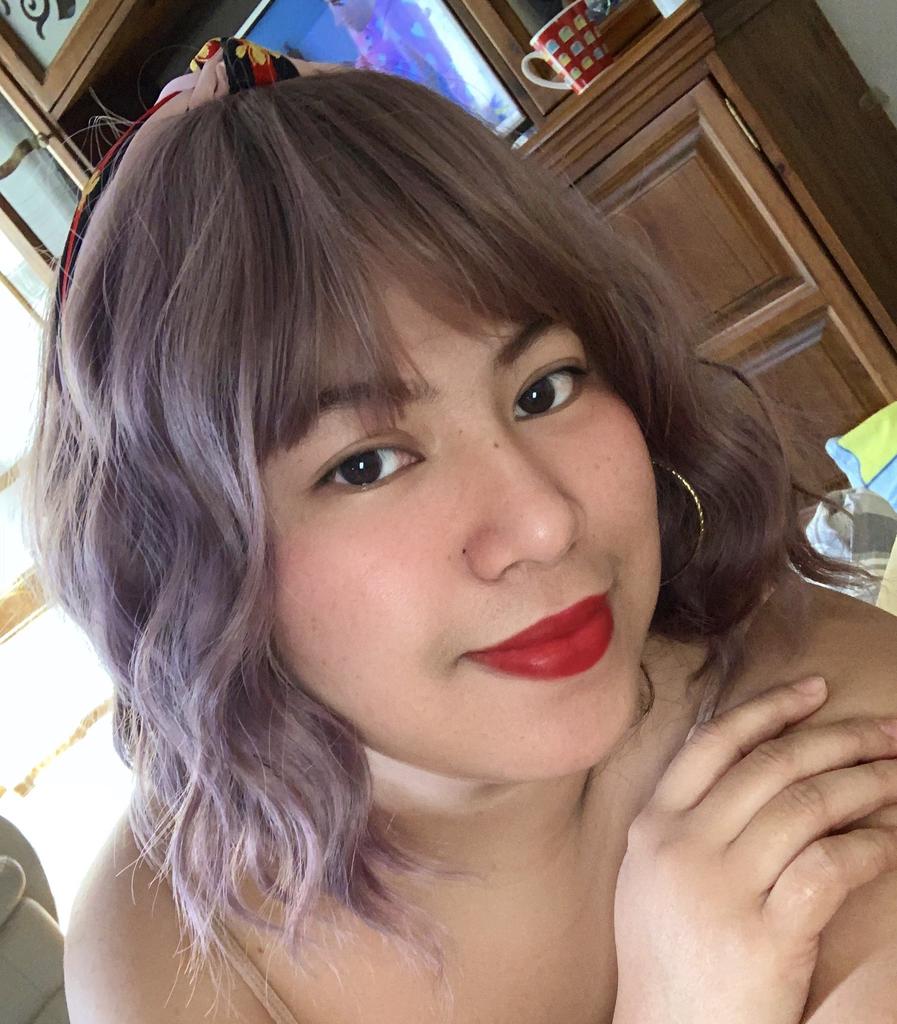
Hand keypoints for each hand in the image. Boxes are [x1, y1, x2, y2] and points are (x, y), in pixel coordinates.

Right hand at [611, 676, 896, 1023]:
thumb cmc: (668, 958)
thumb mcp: (653, 877)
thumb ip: (687, 819)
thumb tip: (753, 764)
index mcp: (654, 825)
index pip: (717, 742)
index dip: (771, 708)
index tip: (817, 689)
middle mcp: (682, 844)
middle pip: (773, 766)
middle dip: (840, 739)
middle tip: (889, 731)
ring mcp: (720, 887)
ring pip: (807, 806)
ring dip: (866, 785)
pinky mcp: (764, 935)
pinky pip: (831, 866)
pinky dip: (871, 846)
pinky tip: (893, 840)